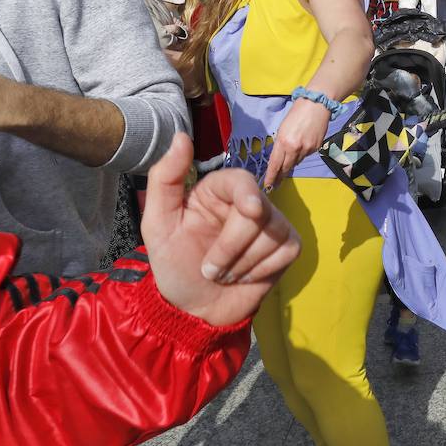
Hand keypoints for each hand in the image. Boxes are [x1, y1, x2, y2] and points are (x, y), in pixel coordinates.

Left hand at [143, 134, 300, 326]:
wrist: (193, 309)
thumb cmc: (175, 265)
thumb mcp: (157, 224)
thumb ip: (165, 178)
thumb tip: (181, 136)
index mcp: (218, 191)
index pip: (241, 180)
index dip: (247, 193)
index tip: (249, 210)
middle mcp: (249, 201)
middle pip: (257, 211)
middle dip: (230, 248)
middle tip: (209, 268)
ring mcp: (273, 223)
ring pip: (272, 234)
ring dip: (241, 265)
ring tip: (225, 274)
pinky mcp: (289, 246)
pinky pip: (285, 251)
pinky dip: (261, 271)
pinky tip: (245, 276)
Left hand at [263, 98, 330, 189]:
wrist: (316, 105)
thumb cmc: (296, 113)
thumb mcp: (282, 129)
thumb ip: (280, 144)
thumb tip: (280, 158)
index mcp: (283, 142)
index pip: (275, 164)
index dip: (271, 176)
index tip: (267, 185)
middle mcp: (295, 148)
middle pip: (286, 168)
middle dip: (280, 176)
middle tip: (275, 184)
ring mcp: (307, 149)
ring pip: (296, 162)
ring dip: (291, 163)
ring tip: (289, 160)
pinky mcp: (316, 148)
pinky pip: (305, 156)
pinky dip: (301, 154)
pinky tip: (302, 146)